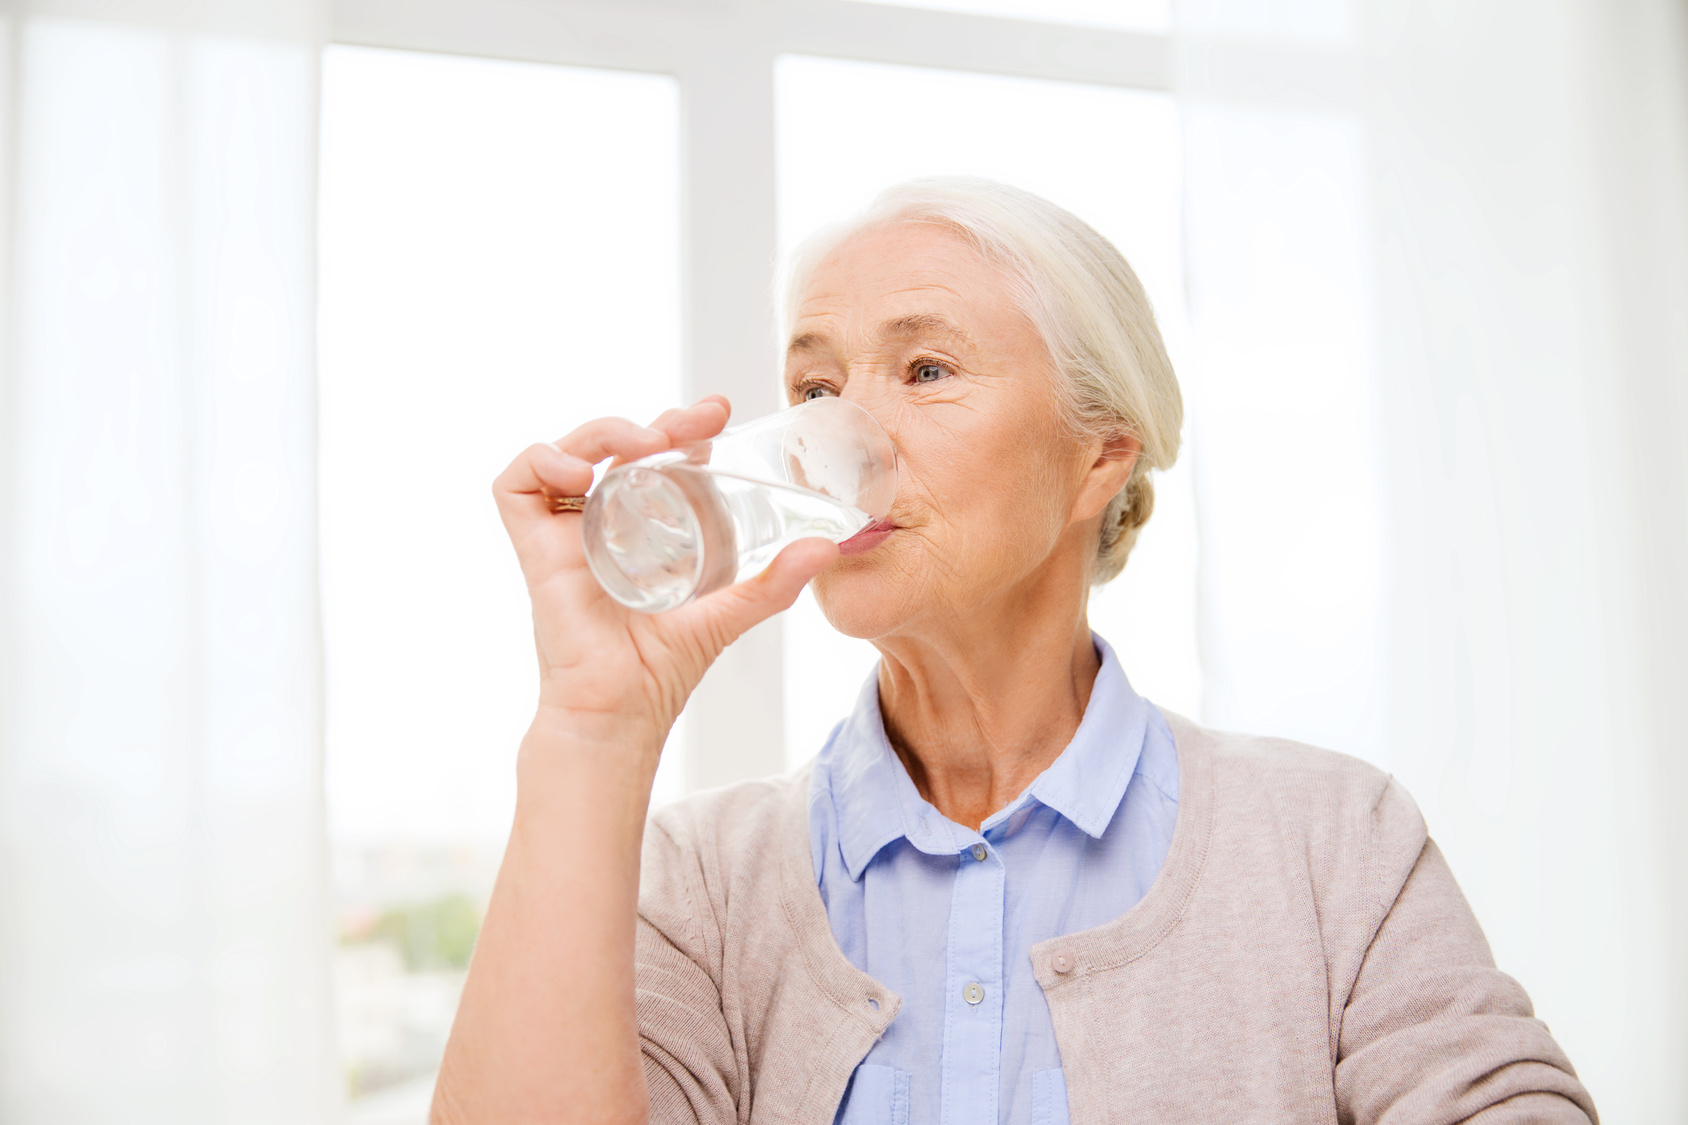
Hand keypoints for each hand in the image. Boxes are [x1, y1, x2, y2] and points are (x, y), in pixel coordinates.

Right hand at [492, 395, 838, 762]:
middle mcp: (599, 520)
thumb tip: (827, 548)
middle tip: (693, 425)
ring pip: (567, 449)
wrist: (619, 711)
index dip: (680, 426)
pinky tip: (581, 474)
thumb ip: (774, 583)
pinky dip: (543, 461)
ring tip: (643, 444)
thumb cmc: (661, 670)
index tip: (717, 414)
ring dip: (603, 430)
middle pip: (614, 445)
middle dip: (652, 421)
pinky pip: (517, 484)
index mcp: (640, 526)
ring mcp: (563, 531)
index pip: (653, 456)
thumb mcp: (728, 613)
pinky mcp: (532, 546)